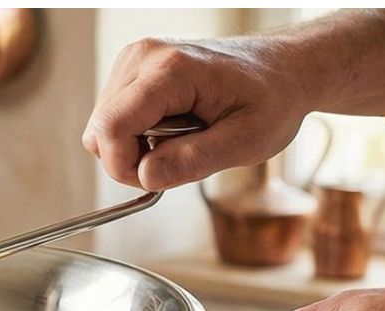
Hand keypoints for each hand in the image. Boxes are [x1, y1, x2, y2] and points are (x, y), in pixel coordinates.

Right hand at [82, 36, 311, 190]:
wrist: (285, 68)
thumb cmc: (272, 99)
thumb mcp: (246, 141)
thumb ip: (194, 160)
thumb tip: (145, 177)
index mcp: (172, 70)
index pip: (111, 128)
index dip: (124, 168)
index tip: (156, 181)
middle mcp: (144, 56)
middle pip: (99, 129)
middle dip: (130, 160)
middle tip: (177, 160)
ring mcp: (136, 59)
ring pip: (102, 126)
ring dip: (135, 147)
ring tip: (181, 139)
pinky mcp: (134, 68)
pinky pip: (114, 117)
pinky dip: (137, 135)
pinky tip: (173, 128)